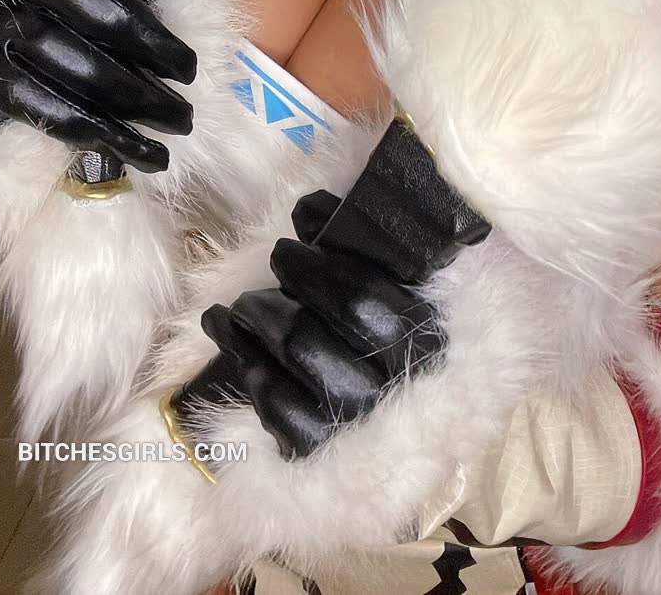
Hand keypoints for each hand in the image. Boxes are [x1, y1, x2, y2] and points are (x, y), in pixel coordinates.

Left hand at [192, 183, 450, 458]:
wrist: (406, 438)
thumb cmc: (395, 345)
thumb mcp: (395, 293)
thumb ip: (359, 248)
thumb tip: (309, 207)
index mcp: (425, 339)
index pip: (360, 298)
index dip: (315, 268)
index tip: (287, 243)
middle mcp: (396, 388)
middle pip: (312, 333)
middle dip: (276, 298)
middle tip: (264, 274)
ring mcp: (358, 426)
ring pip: (292, 365)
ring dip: (252, 329)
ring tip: (235, 310)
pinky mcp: (324, 453)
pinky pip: (277, 407)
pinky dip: (251, 370)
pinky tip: (237, 348)